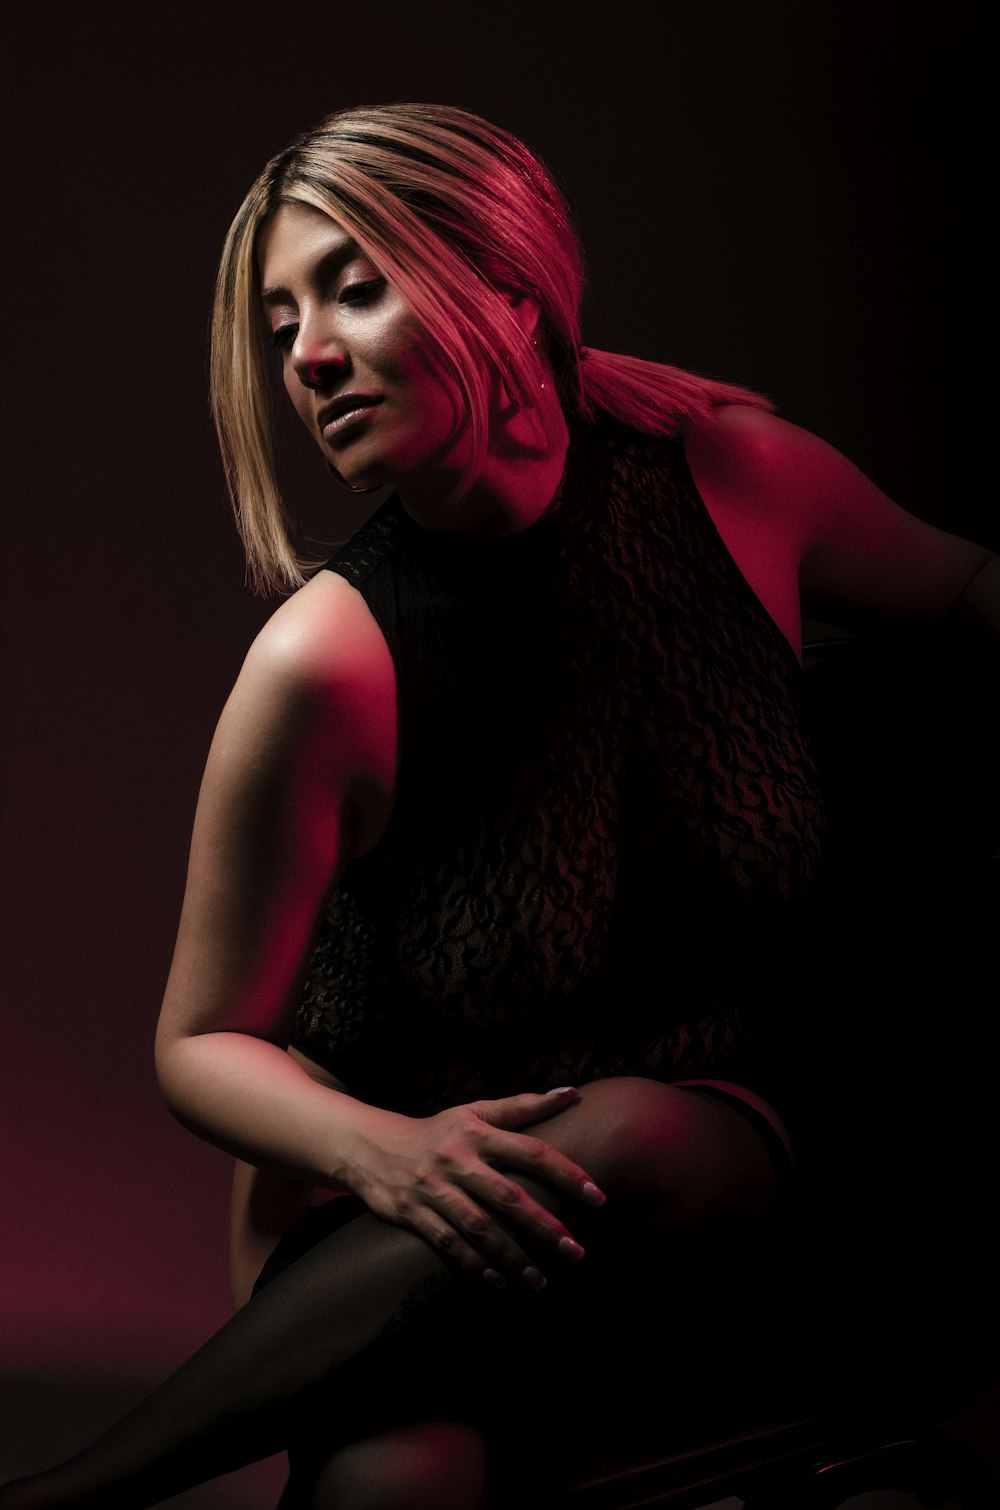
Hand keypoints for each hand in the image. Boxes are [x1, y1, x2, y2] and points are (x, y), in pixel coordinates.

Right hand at [347, 1088, 604, 1289]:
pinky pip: (448, 1244)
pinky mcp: (412, 1214)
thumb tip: (572, 1093)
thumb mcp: (476, 1112)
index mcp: (479, 1133)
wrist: (371, 1146)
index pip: (532, 1152)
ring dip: (513, 1256)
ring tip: (540, 1280)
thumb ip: (523, 1107)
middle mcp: (459, 1160)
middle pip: (509, 1197)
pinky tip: (500, 1283)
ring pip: (480, 1228)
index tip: (597, 1198)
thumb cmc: (438, 1131)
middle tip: (577, 1251)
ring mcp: (434, 1189)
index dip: (566, 1174)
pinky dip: (475, 1266)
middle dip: (545, 1226)